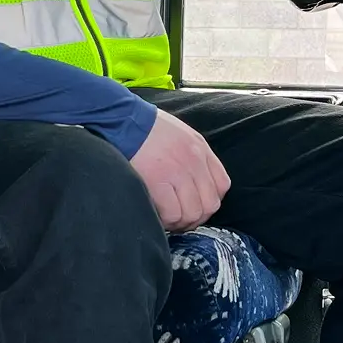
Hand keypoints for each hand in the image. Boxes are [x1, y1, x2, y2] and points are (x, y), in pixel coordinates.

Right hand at [129, 107, 229, 230]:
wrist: (121, 121)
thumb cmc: (145, 129)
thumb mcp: (180, 134)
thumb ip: (192, 156)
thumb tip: (194, 183)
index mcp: (200, 148)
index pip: (222, 185)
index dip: (209, 201)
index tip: (195, 205)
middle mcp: (194, 161)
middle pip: (210, 204)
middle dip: (196, 217)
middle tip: (180, 218)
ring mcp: (178, 172)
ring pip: (193, 213)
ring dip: (180, 221)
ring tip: (167, 218)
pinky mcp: (158, 181)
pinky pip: (173, 213)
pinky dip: (166, 220)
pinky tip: (157, 214)